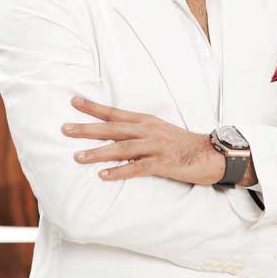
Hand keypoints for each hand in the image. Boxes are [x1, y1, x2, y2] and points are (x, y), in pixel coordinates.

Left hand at [62, 96, 224, 184]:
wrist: (211, 154)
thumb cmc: (183, 144)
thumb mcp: (159, 130)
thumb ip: (138, 130)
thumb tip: (115, 132)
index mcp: (146, 121)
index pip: (115, 112)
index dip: (94, 107)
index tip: (74, 101)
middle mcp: (148, 130)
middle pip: (112, 128)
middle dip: (87, 129)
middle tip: (65, 128)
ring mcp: (155, 146)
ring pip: (121, 148)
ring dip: (98, 152)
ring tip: (78, 157)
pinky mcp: (163, 163)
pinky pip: (137, 167)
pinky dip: (119, 171)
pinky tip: (103, 176)